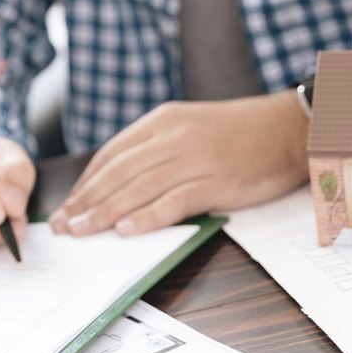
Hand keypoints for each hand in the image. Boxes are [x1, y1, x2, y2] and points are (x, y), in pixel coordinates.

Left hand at [51, 91, 309, 236]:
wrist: (287, 128)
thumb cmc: (237, 133)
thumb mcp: (187, 126)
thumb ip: (155, 148)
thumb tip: (117, 183)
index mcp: (160, 121)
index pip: (111, 154)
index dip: (86, 182)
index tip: (68, 205)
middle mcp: (171, 136)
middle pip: (117, 172)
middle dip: (85, 200)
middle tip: (63, 224)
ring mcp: (193, 158)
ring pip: (138, 187)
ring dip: (105, 212)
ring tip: (82, 231)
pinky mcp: (215, 180)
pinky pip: (173, 202)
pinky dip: (147, 217)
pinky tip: (126, 231)